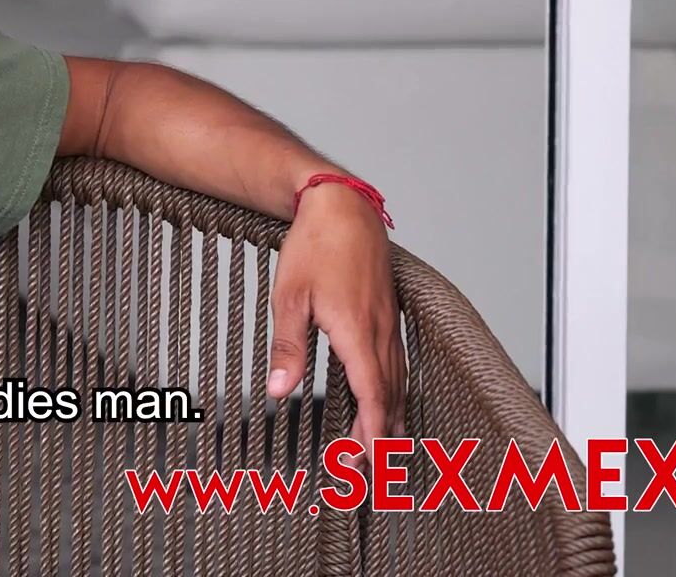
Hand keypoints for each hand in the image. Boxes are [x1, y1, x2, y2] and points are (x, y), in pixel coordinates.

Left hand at [264, 183, 405, 460]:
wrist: (341, 206)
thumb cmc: (314, 247)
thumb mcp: (289, 298)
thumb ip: (288, 348)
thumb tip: (278, 390)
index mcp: (356, 332)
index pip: (372, 397)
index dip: (372, 433)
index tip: (366, 462)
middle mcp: (380, 332)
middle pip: (389, 396)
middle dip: (382, 436)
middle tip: (370, 469)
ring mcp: (387, 321)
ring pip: (397, 379)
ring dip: (391, 415)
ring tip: (384, 446)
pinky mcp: (387, 312)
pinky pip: (396, 361)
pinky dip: (394, 389)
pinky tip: (388, 398)